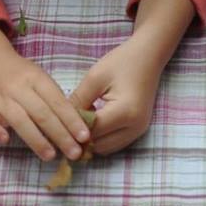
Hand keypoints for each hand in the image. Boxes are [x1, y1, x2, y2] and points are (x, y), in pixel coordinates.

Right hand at [0, 22, 91, 162]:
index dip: (72, 120)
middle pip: (41, 113)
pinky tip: (6, 140)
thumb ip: (56, 100)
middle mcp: (18, 88)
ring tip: (50, 156)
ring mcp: (0, 98)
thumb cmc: (22, 76)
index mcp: (36, 79)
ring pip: (19, 120)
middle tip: (74, 153)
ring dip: (36, 139)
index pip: (57, 102)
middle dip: (60, 135)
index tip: (85, 137)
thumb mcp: (42, 79)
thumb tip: (77, 127)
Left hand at [68, 0, 191, 154]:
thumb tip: (61, 121)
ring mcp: (139, 131)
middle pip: (98, 145)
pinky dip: (101, 137)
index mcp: (125, 112)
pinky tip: (93, 121)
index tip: (56, 124)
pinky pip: (114, 143)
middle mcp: (135, 127)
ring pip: (106, 148)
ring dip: (91, 140)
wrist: (149, 56)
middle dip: (80, 138)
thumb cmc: (122, 62)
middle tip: (65, 124)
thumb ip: (78, 101)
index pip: (91, 131)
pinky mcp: (138, 130)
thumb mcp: (94, 78)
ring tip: (80, 121)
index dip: (72, 129)